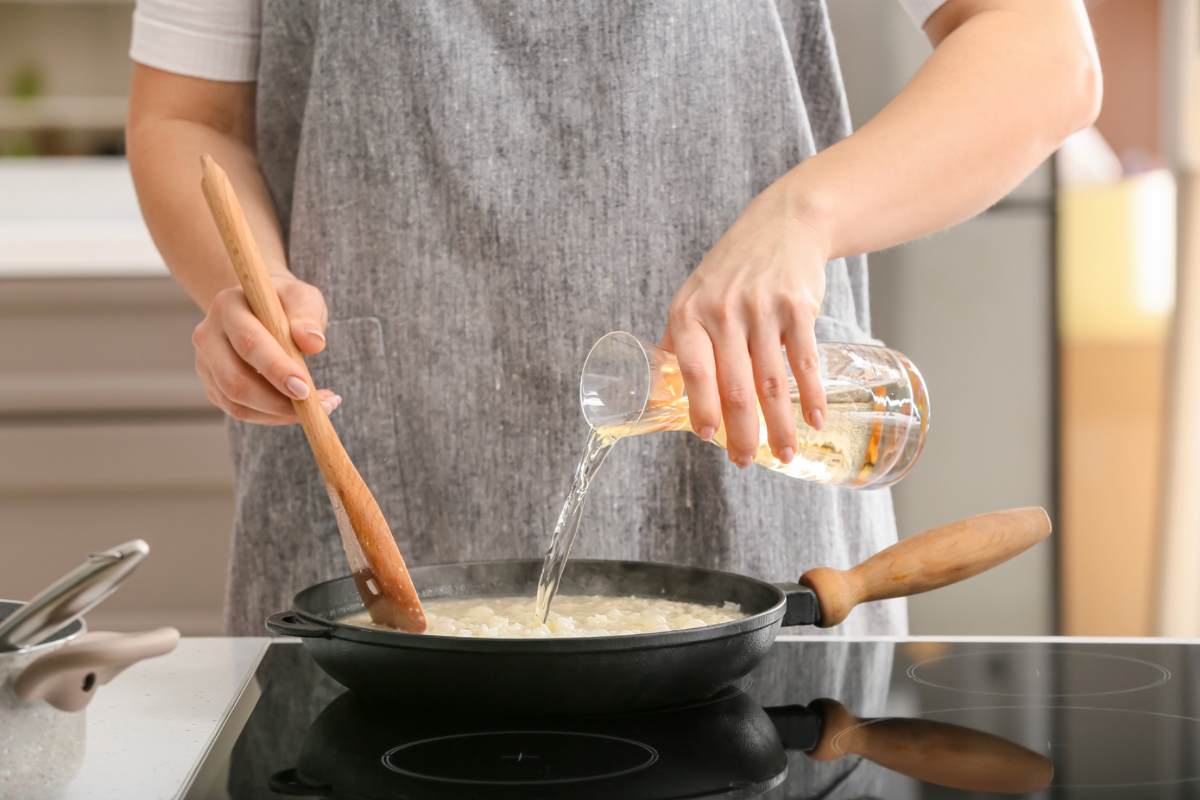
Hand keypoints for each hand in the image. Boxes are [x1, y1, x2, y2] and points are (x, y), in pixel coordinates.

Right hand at [192, 273, 338, 424]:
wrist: (260, 307)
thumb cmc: (285, 302)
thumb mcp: (302, 297)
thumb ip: (308, 316)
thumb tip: (313, 342)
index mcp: (228, 306)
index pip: (249, 343)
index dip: (276, 369)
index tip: (305, 389)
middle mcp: (208, 335)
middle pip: (235, 380)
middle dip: (277, 401)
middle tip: (316, 408)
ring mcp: (206, 363)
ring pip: (236, 401)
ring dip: (278, 413)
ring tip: (317, 409)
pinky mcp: (213, 384)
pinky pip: (240, 410)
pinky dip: (272, 416)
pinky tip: (299, 410)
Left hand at [664, 181, 827, 467]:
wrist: (784, 223)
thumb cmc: (732, 269)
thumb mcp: (694, 297)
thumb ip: (679, 343)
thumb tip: (657, 393)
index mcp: (689, 314)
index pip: (694, 373)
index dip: (702, 411)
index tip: (710, 439)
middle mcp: (723, 312)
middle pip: (736, 388)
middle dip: (743, 434)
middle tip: (744, 462)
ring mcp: (762, 309)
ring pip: (771, 382)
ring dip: (780, 426)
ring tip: (783, 454)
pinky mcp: (798, 308)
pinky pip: (804, 361)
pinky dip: (812, 396)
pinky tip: (815, 421)